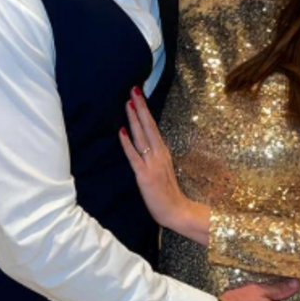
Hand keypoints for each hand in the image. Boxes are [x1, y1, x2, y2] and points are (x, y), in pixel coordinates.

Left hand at [119, 88, 210, 244]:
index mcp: (163, 153)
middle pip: (149, 126)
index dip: (145, 111)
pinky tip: (121, 131)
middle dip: (140, 107)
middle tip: (134, 89)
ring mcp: (152, 164)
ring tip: (128, 102)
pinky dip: (127, 143)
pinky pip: (134, 156)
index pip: (153, 127)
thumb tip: (145, 146)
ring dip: (134, 119)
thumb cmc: (169, 195)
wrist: (177, 211)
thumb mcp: (163, 171)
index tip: (139, 96)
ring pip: (142, 136)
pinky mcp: (144, 175)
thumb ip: (155, 159)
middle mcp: (159, 154)